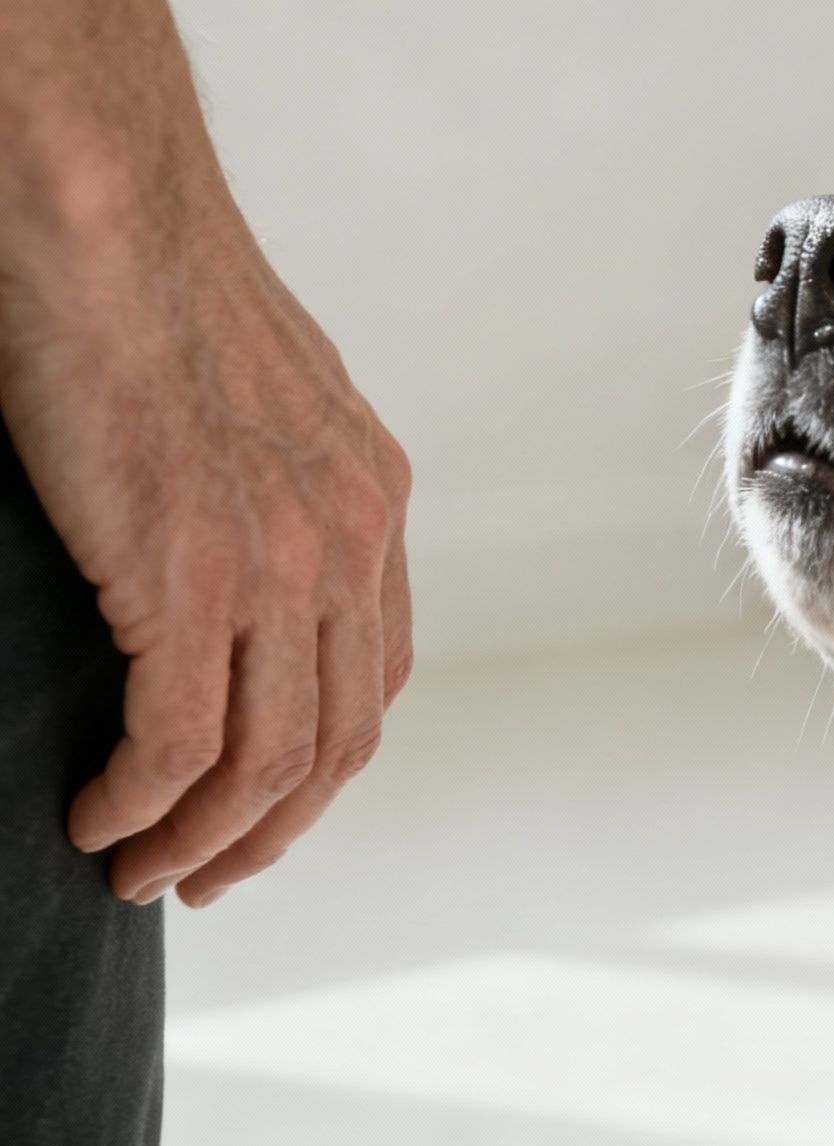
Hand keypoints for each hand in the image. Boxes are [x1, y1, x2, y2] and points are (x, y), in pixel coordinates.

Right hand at [0, 179, 412, 907]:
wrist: (106, 221)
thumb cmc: (152, 293)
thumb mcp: (257, 405)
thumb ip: (271, 488)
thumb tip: (230, 553)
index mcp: (370, 501)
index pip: (373, 674)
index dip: (320, 761)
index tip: (264, 807)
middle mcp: (347, 539)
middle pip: (338, 739)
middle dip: (273, 829)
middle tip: (204, 875)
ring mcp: (278, 562)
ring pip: (265, 760)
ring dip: (201, 836)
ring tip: (139, 867)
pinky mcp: (190, 574)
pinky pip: (179, 737)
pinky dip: (140, 798)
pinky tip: (100, 813)